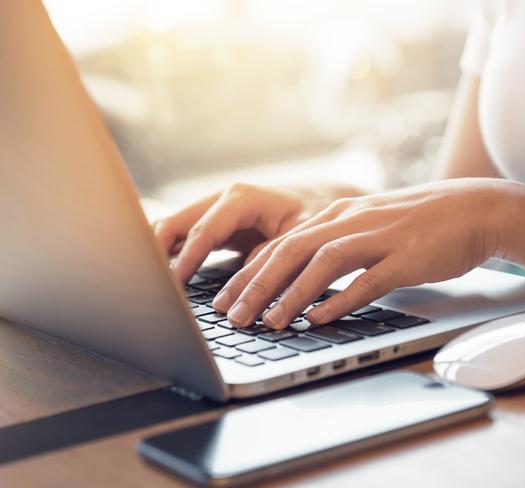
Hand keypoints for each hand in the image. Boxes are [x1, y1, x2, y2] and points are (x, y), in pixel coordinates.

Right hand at [153, 182, 362, 283]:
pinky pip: (183, 238)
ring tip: (146, 283)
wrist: (321, 202)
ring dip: (158, 253)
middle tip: (147, 283)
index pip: (204, 230)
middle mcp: (222, 200)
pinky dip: (170, 255)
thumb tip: (244, 284)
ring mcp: (215, 211)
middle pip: (176, 223)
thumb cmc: (313, 215)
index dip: (187, 258)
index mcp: (241, 198)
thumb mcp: (299, 236)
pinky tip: (160, 277)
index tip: (173, 284)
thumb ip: (271, 256)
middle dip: (157, 251)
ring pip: (173, 229)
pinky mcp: (215, 226)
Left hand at [214, 178, 512, 328]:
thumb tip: (302, 284)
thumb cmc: (415, 224)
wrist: (471, 210)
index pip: (281, 243)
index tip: (224, 300)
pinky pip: (366, 280)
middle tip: (232, 316)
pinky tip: (319, 319)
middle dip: (256, 285)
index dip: (248, 273)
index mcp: (336, 214)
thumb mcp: (366, 226)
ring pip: (322, 263)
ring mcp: (378, 237)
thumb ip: (333, 247)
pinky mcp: (405, 258)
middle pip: (291, 251)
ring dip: (291, 294)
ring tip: (269, 322)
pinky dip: (340, 301)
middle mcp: (349, 221)